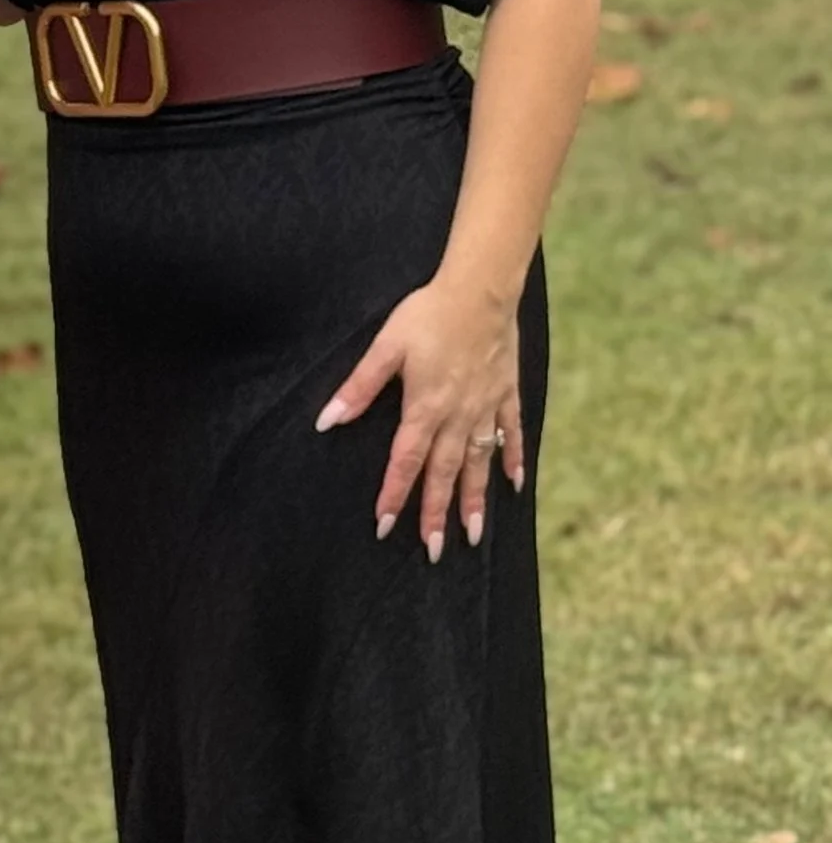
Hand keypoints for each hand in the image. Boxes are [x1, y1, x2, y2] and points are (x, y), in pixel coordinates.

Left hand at [316, 279, 524, 562]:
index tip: (383, 526)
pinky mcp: (506, 392)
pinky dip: (512, 459)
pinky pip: (511, 433)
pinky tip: (515, 485)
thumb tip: (327, 421)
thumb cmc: (427, 315)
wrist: (480, 290)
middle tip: (431, 552)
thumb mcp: (385, 348)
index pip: (405, 462)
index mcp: (425, 407)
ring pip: (479, 463)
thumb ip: (358, 388)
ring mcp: (486, 406)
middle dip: (435, 514)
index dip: (393, 494)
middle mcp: (458, 415)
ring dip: (475, 500)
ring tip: (473, 535)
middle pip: (444, 473)